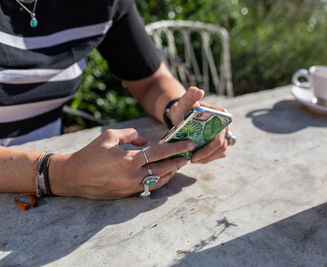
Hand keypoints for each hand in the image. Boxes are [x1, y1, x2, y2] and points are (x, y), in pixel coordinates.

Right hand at [49, 128, 194, 199]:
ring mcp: (131, 187)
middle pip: (164, 169)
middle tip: (187, 155)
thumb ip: (130, 134)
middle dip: (178, 162)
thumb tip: (144, 141)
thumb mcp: (109, 136)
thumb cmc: (90, 154)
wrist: (73, 177)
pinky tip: (162, 175)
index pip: (160, 153)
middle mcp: (133, 176)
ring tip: (177, 165)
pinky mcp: (126, 195)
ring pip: (159, 181)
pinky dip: (158, 181)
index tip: (189, 144)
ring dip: (170, 173)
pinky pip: (148, 188)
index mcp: (130, 160)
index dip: (176, 148)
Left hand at [169, 87, 232, 163]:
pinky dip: (209, 158)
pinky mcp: (222, 142)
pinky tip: (197, 158)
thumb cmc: (184, 108)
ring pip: (222, 152)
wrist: (183, 114)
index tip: (194, 154)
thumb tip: (199, 92)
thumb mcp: (185, 102)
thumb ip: (190, 95)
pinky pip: (219, 154)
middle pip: (222, 146)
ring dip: (208, 158)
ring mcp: (225, 134)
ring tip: (193, 159)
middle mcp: (227, 125)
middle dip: (207, 155)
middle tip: (192, 160)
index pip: (219, 136)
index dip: (208, 148)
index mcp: (222, 115)